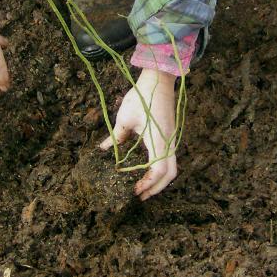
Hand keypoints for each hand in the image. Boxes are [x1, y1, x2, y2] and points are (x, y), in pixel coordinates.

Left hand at [100, 68, 176, 199]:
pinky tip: (146, 170)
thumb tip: (104, 149)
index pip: (158, 171)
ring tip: (143, 186)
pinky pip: (169, 158)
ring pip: (171, 167)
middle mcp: (169, 143)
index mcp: (159, 141)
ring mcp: (172, 139)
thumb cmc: (141, 97)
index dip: (147, 184)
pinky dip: (160, 169)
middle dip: (156, 188)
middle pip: (170, 174)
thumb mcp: (124, 118)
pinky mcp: (171, 135)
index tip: (134, 191)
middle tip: (140, 196)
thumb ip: (116, 137)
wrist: (158, 80)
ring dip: (159, 179)